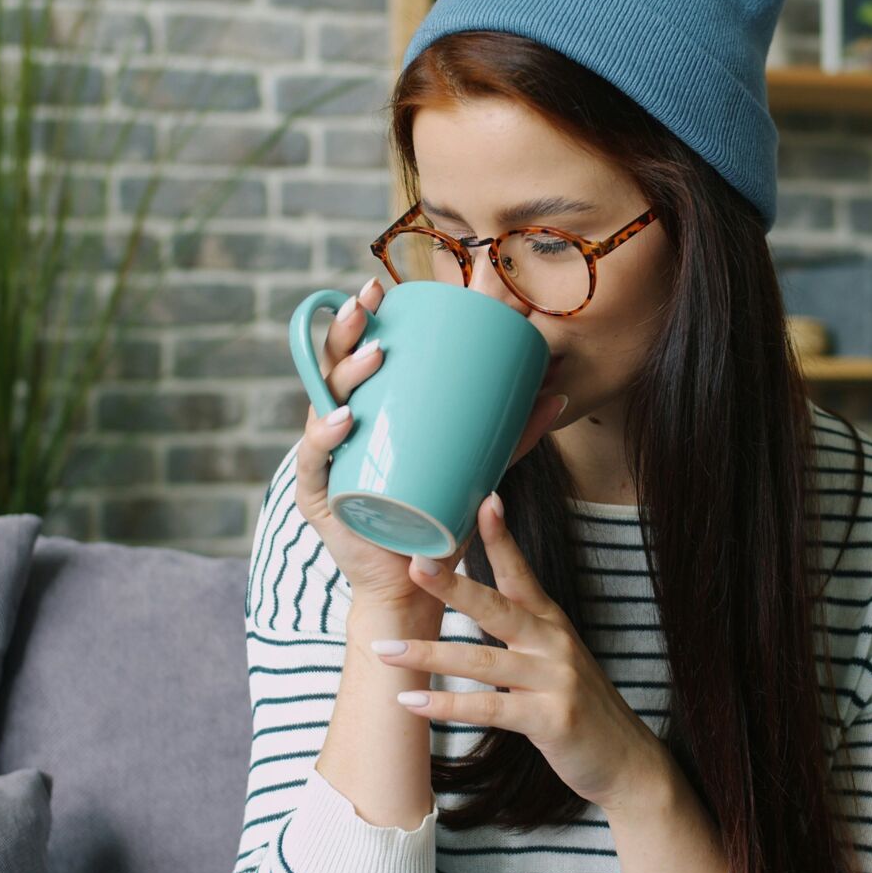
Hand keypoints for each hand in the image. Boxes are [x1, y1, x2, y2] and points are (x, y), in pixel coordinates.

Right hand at [295, 277, 569, 611]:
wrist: (413, 583)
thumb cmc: (439, 521)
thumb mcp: (477, 470)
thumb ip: (512, 437)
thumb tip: (557, 395)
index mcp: (365, 414)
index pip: (353, 358)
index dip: (357, 321)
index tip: (377, 289)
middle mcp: (336, 431)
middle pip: (329, 371)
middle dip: (343, 333)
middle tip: (367, 307)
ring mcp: (324, 462)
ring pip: (318, 407)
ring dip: (343, 376)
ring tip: (375, 356)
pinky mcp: (319, 498)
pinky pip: (314, 462)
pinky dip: (325, 438)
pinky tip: (346, 420)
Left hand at [368, 491, 665, 811]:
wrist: (625, 758)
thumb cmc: (577, 702)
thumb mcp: (554, 656)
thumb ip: (519, 630)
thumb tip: (471, 601)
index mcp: (549, 621)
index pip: (520, 572)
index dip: (502, 537)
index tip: (486, 501)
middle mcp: (552, 642)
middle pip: (495, 607)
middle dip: (452, 585)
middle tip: (415, 564)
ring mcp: (553, 680)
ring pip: (480, 661)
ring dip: (428, 655)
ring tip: (385, 650)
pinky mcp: (549, 719)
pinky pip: (489, 708)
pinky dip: (446, 706)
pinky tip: (411, 703)